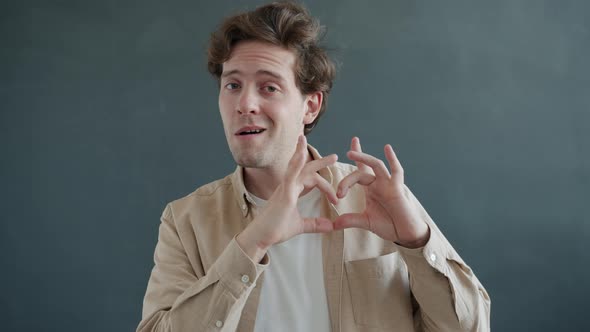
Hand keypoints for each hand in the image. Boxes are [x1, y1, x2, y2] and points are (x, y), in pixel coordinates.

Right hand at [237, 135, 338, 261]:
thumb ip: (315, 224)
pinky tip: (302, 154)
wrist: (260, 237)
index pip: (311, 180)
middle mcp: (288, 186)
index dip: (326, 187)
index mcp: (291, 190)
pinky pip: (290, 175)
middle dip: (320, 162)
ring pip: (297, 166)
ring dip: (303, 153)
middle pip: (306, 168)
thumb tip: (330, 226)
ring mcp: (285, 188)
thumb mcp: (300, 226)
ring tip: (308, 140)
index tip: (336, 200)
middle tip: (335, 156)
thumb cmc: (275, 229)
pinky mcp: (283, 194)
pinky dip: (296, 163)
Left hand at [333, 137, 429, 247]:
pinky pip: (396, 172)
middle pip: (361, 171)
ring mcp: (388, 184)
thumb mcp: (366, 221)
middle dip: (351, 171)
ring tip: (350, 153)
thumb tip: (334, 225)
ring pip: (376, 165)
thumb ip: (350, 220)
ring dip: (364, 158)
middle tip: (342, 179)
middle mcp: (378, 183)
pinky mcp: (397, 188)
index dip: (350, 165)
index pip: (358, 172)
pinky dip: (393, 160)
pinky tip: (387, 147)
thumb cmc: (388, 225)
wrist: (404, 233)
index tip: (338, 179)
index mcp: (370, 189)